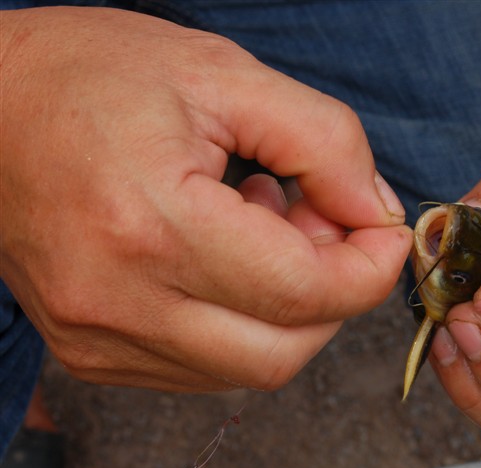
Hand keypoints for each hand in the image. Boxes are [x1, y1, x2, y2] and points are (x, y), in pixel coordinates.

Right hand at [0, 7, 411, 390]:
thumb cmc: (90, 78)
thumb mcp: (224, 77)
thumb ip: (324, 143)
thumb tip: (377, 213)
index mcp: (152, 225)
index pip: (303, 292)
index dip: (368, 269)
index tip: (384, 233)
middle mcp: (118, 301)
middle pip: (282, 353)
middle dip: (332, 296)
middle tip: (322, 222)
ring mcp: (96, 337)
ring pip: (246, 369)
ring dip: (286, 311)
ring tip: (261, 228)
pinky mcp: (89, 352)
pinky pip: (201, 368)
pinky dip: (241, 324)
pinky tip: (224, 258)